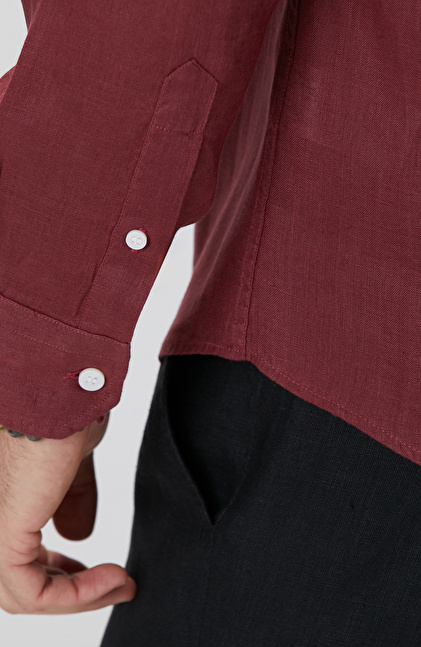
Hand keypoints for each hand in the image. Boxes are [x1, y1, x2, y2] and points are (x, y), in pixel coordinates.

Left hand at [0, 414, 136, 613]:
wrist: (64, 389)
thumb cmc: (66, 411)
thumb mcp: (70, 464)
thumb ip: (69, 500)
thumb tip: (77, 537)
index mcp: (2, 497)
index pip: (13, 555)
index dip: (55, 568)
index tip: (94, 567)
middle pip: (14, 580)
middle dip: (67, 588)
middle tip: (112, 582)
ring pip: (19, 593)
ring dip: (78, 596)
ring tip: (121, 581)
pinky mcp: (1, 534)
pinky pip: (33, 590)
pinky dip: (76, 595)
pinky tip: (114, 577)